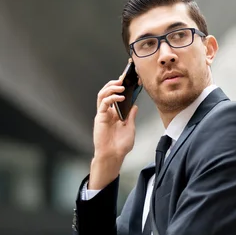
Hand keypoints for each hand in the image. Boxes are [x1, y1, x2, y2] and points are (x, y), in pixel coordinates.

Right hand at [89, 68, 138, 188]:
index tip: (130, 79)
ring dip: (111, 87)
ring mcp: (103, 114)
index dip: (121, 87)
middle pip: (108, 92)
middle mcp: (108, 112)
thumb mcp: (130, 128)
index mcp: (115, 114)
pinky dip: (111, 98)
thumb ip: (131, 116)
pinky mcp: (100, 117)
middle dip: (115, 83)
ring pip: (102, 94)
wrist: (113, 156)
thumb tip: (135, 106)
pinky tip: (119, 97)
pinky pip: (103, 103)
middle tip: (123, 78)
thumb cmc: (120, 145)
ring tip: (120, 85)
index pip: (117, 96)